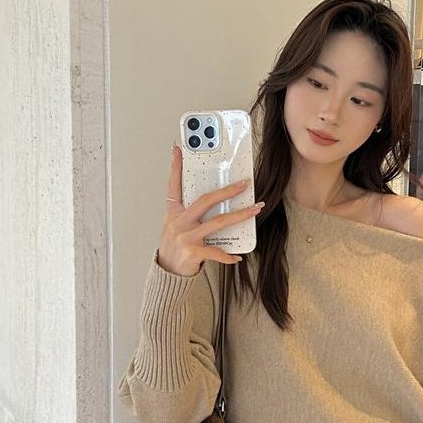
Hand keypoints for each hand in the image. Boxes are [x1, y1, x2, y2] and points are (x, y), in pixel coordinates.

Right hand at [158, 145, 263, 276]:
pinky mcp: (192, 252)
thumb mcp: (175, 227)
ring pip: (218, 222)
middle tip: (244, 184)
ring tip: (255, 210)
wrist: (167, 273)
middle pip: (205, 200)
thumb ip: (189, 214)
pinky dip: (228, 255)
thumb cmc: (175, 248)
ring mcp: (185, 236)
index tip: (178, 149)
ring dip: (240, 215)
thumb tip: (213, 201)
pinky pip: (217, 251)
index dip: (175, 167)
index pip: (174, 185)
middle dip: (227, 191)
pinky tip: (237, 257)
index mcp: (173, 213)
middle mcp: (178, 222)